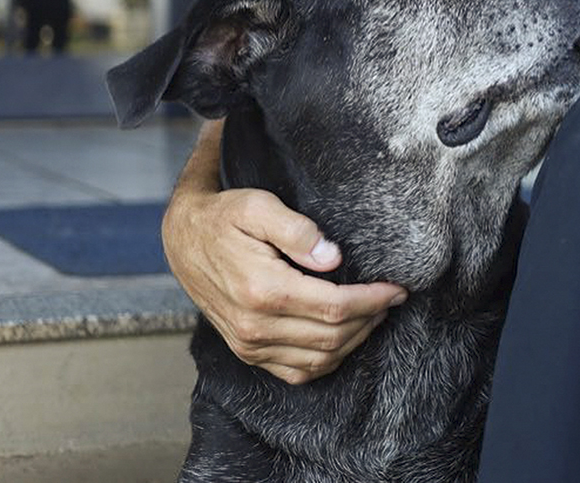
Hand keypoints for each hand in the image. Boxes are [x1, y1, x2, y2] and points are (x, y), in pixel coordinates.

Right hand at [162, 122, 406, 383]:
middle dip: (371, 319)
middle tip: (393, 298)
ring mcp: (249, 344)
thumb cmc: (224, 217)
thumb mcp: (257, 206)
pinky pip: (296, 372)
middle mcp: (254, 326)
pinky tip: (345, 337)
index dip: (373, 300)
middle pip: (332, 338)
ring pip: (319, 360)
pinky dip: (328, 361)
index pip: (335, 308)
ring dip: (355, 342)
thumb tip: (334, 258)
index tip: (397, 288)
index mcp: (262, 290)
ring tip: (375, 314)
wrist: (182, 238)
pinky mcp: (247, 351)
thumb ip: (297, 230)